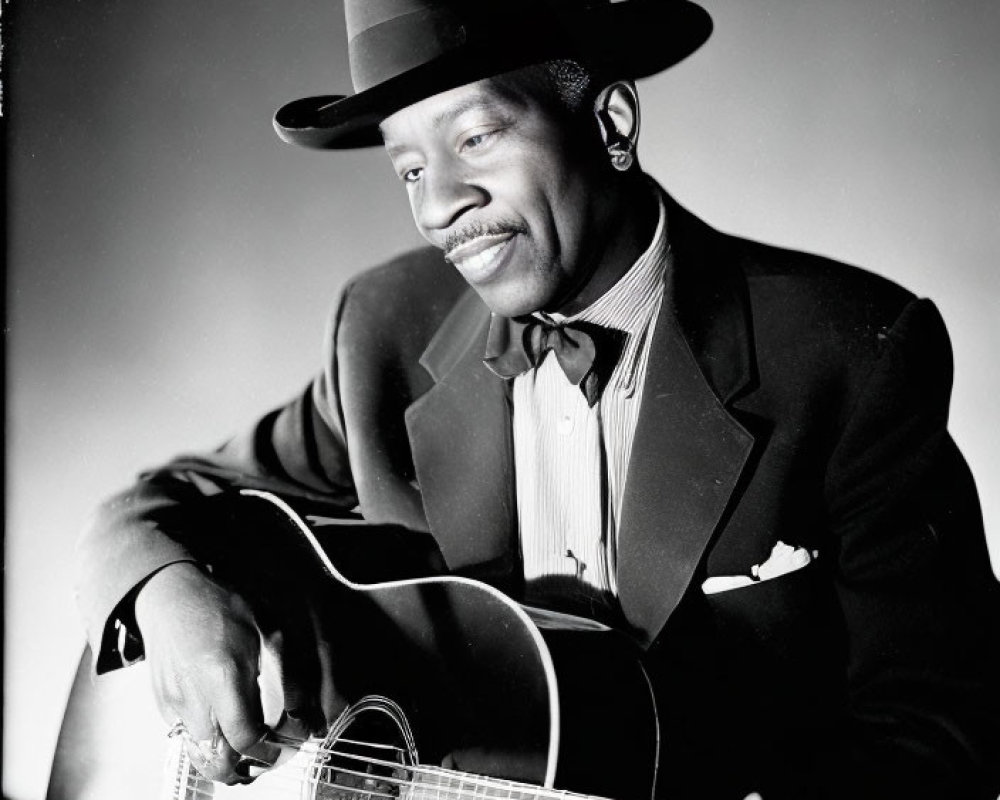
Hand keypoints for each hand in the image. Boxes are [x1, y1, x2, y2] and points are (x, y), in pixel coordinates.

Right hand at [134, 562, 279, 782]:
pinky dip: (205, 744)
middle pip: (216, 761)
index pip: (245, 737)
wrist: (170, 595)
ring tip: (245, 754)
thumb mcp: (268, 629)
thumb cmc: (220, 607)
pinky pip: (185, 738)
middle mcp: (195, 698)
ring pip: (198, 756)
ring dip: (222, 763)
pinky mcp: (164, 705)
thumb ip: (289, 674)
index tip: (282, 747)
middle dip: (243, 770)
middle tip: (263, 760)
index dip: (267, 751)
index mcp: (223, 676)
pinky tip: (223, 729)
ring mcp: (175, 704)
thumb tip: (306, 714)